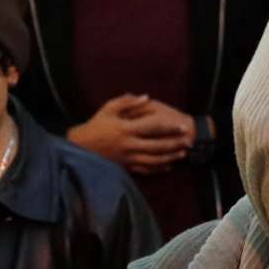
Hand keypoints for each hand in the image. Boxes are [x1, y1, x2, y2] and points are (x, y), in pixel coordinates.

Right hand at [67, 95, 193, 172]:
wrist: (80, 147)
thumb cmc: (94, 125)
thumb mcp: (108, 109)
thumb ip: (127, 102)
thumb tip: (146, 97)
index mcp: (125, 129)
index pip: (153, 127)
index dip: (169, 127)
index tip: (182, 126)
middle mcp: (128, 145)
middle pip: (157, 146)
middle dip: (175, 144)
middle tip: (188, 141)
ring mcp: (127, 158)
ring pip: (154, 160)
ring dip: (170, 157)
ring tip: (182, 154)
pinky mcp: (125, 167)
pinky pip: (144, 171)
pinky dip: (157, 169)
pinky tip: (167, 166)